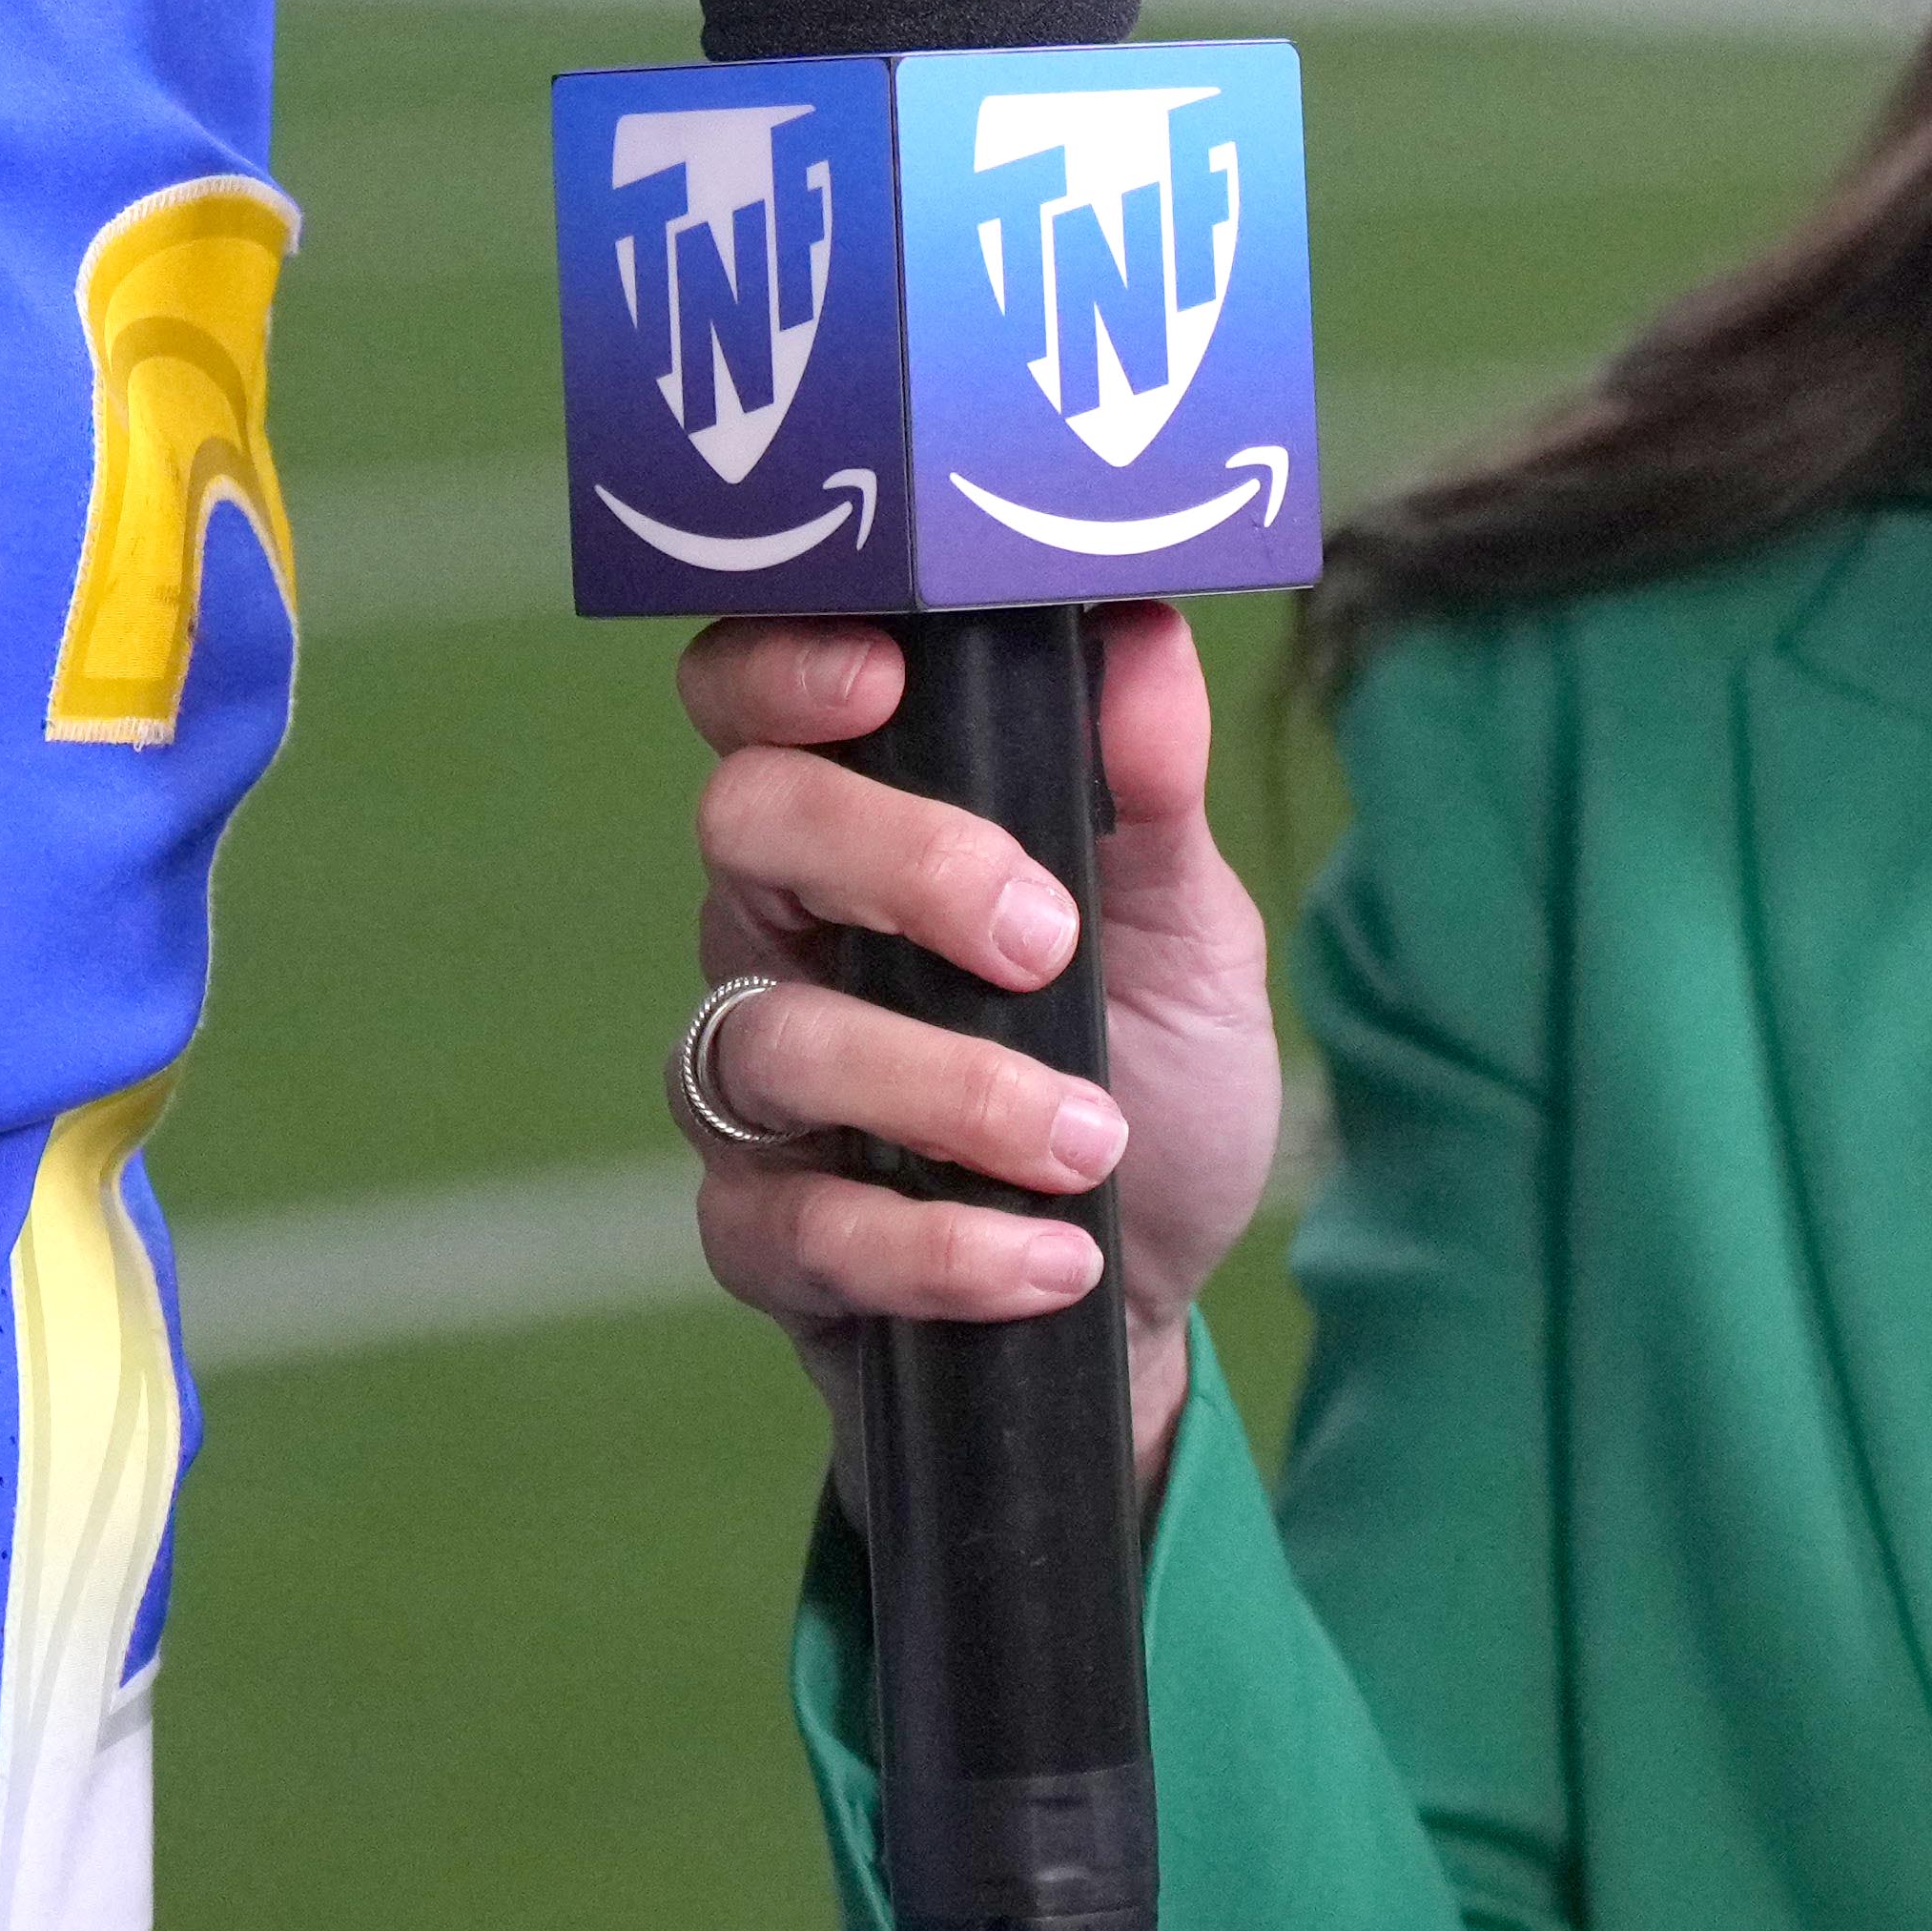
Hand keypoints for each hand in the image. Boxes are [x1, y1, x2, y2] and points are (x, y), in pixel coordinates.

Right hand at [676, 600, 1277, 1493]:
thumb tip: (1144, 627)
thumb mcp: (1191, 936)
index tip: (884, 676)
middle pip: (741, 822)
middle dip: (895, 860)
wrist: (1145, 1303)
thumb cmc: (1147, 1085)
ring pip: (768, 1038)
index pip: (751, 694)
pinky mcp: (759, 1236)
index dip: (780, 661)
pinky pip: (798, 1227)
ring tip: (1092, 1143)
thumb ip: (1155, 792)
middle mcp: (775, 931)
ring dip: (948, 1091)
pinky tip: (1055, 1261)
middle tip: (1044, 940)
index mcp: (862, 823)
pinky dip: (940, 1247)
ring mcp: (751, 1086)